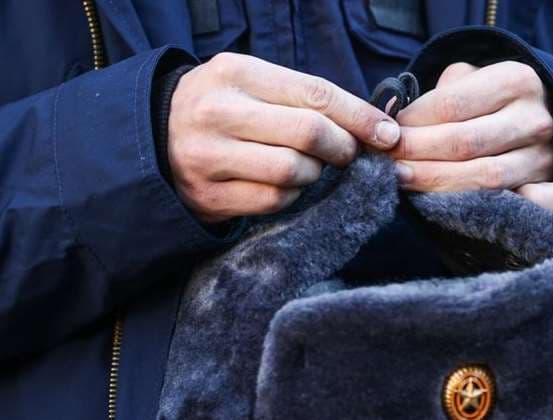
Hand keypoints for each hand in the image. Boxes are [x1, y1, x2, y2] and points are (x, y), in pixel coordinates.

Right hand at [168, 53, 400, 222]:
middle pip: (309, 133)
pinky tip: (285, 184)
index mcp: (235, 73)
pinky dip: (293, 194)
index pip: (314, 93)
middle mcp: (218, 112)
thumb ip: (303, 97)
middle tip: (348, 154)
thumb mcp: (252, 84)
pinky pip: (274, 199)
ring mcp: (209, 157)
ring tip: (309, 166)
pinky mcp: (209, 196)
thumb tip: (371, 123)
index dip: (359, 116)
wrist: (153, 137)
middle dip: (343, 147)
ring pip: (294, 170)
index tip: (386, 134)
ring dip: (316, 173)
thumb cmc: (221, 108)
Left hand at [392, 61, 552, 214]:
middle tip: (387, 165)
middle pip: (465, 143)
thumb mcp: (468, 82)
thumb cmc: (488, 104)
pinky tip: (472, 210)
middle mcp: (537, 119)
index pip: (452, 105)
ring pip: (487, 179)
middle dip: (417, 156)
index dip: (412, 124)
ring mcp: (549, 158)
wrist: (537, 122)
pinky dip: (510, 208)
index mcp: (517, 80)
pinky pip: (540, 205)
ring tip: (404, 182)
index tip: (386, 137)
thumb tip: (390, 115)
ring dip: (439, 185)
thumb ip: (436, 95)